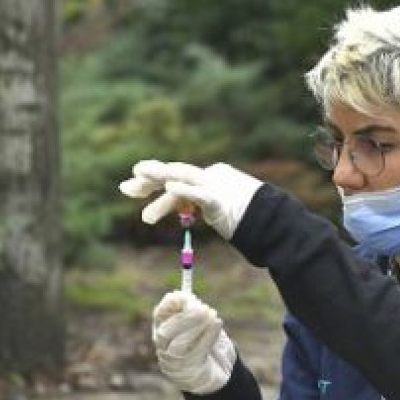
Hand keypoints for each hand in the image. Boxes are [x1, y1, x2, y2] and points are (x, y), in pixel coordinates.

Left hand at [118, 160, 262, 239]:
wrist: (275, 224)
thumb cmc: (248, 218)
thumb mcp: (217, 208)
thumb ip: (197, 203)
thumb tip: (179, 205)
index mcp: (210, 178)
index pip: (175, 178)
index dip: (151, 183)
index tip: (130, 188)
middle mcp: (211, 177)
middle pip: (174, 174)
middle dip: (147, 180)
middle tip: (124, 188)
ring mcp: (217, 186)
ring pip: (182, 178)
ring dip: (157, 179)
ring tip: (135, 181)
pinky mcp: (222, 201)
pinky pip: (201, 195)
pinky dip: (184, 191)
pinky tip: (167, 189)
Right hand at [152, 290, 236, 394]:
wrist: (218, 371)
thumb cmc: (207, 343)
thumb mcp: (201, 324)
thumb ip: (192, 310)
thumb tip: (185, 295)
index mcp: (163, 331)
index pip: (159, 315)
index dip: (170, 304)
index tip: (184, 295)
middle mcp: (164, 348)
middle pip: (166, 332)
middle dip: (184, 318)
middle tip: (202, 308)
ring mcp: (174, 363)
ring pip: (180, 344)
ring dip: (197, 327)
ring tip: (213, 314)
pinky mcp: (189, 371)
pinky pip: (197, 352)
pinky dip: (208, 336)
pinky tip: (217, 323)